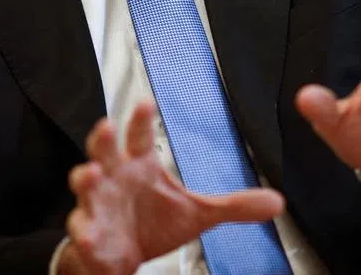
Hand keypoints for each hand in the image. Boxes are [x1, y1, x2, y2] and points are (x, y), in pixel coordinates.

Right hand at [58, 102, 283, 274]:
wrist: (120, 257)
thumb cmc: (152, 223)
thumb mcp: (196, 212)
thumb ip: (234, 205)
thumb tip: (276, 201)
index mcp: (140, 166)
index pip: (140, 136)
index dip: (141, 119)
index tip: (146, 102)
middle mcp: (116, 179)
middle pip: (105, 151)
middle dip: (103, 139)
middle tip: (106, 126)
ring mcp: (98, 205)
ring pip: (86, 186)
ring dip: (86, 179)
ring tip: (92, 174)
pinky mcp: (90, 234)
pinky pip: (84, 231)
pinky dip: (86, 232)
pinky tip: (89, 232)